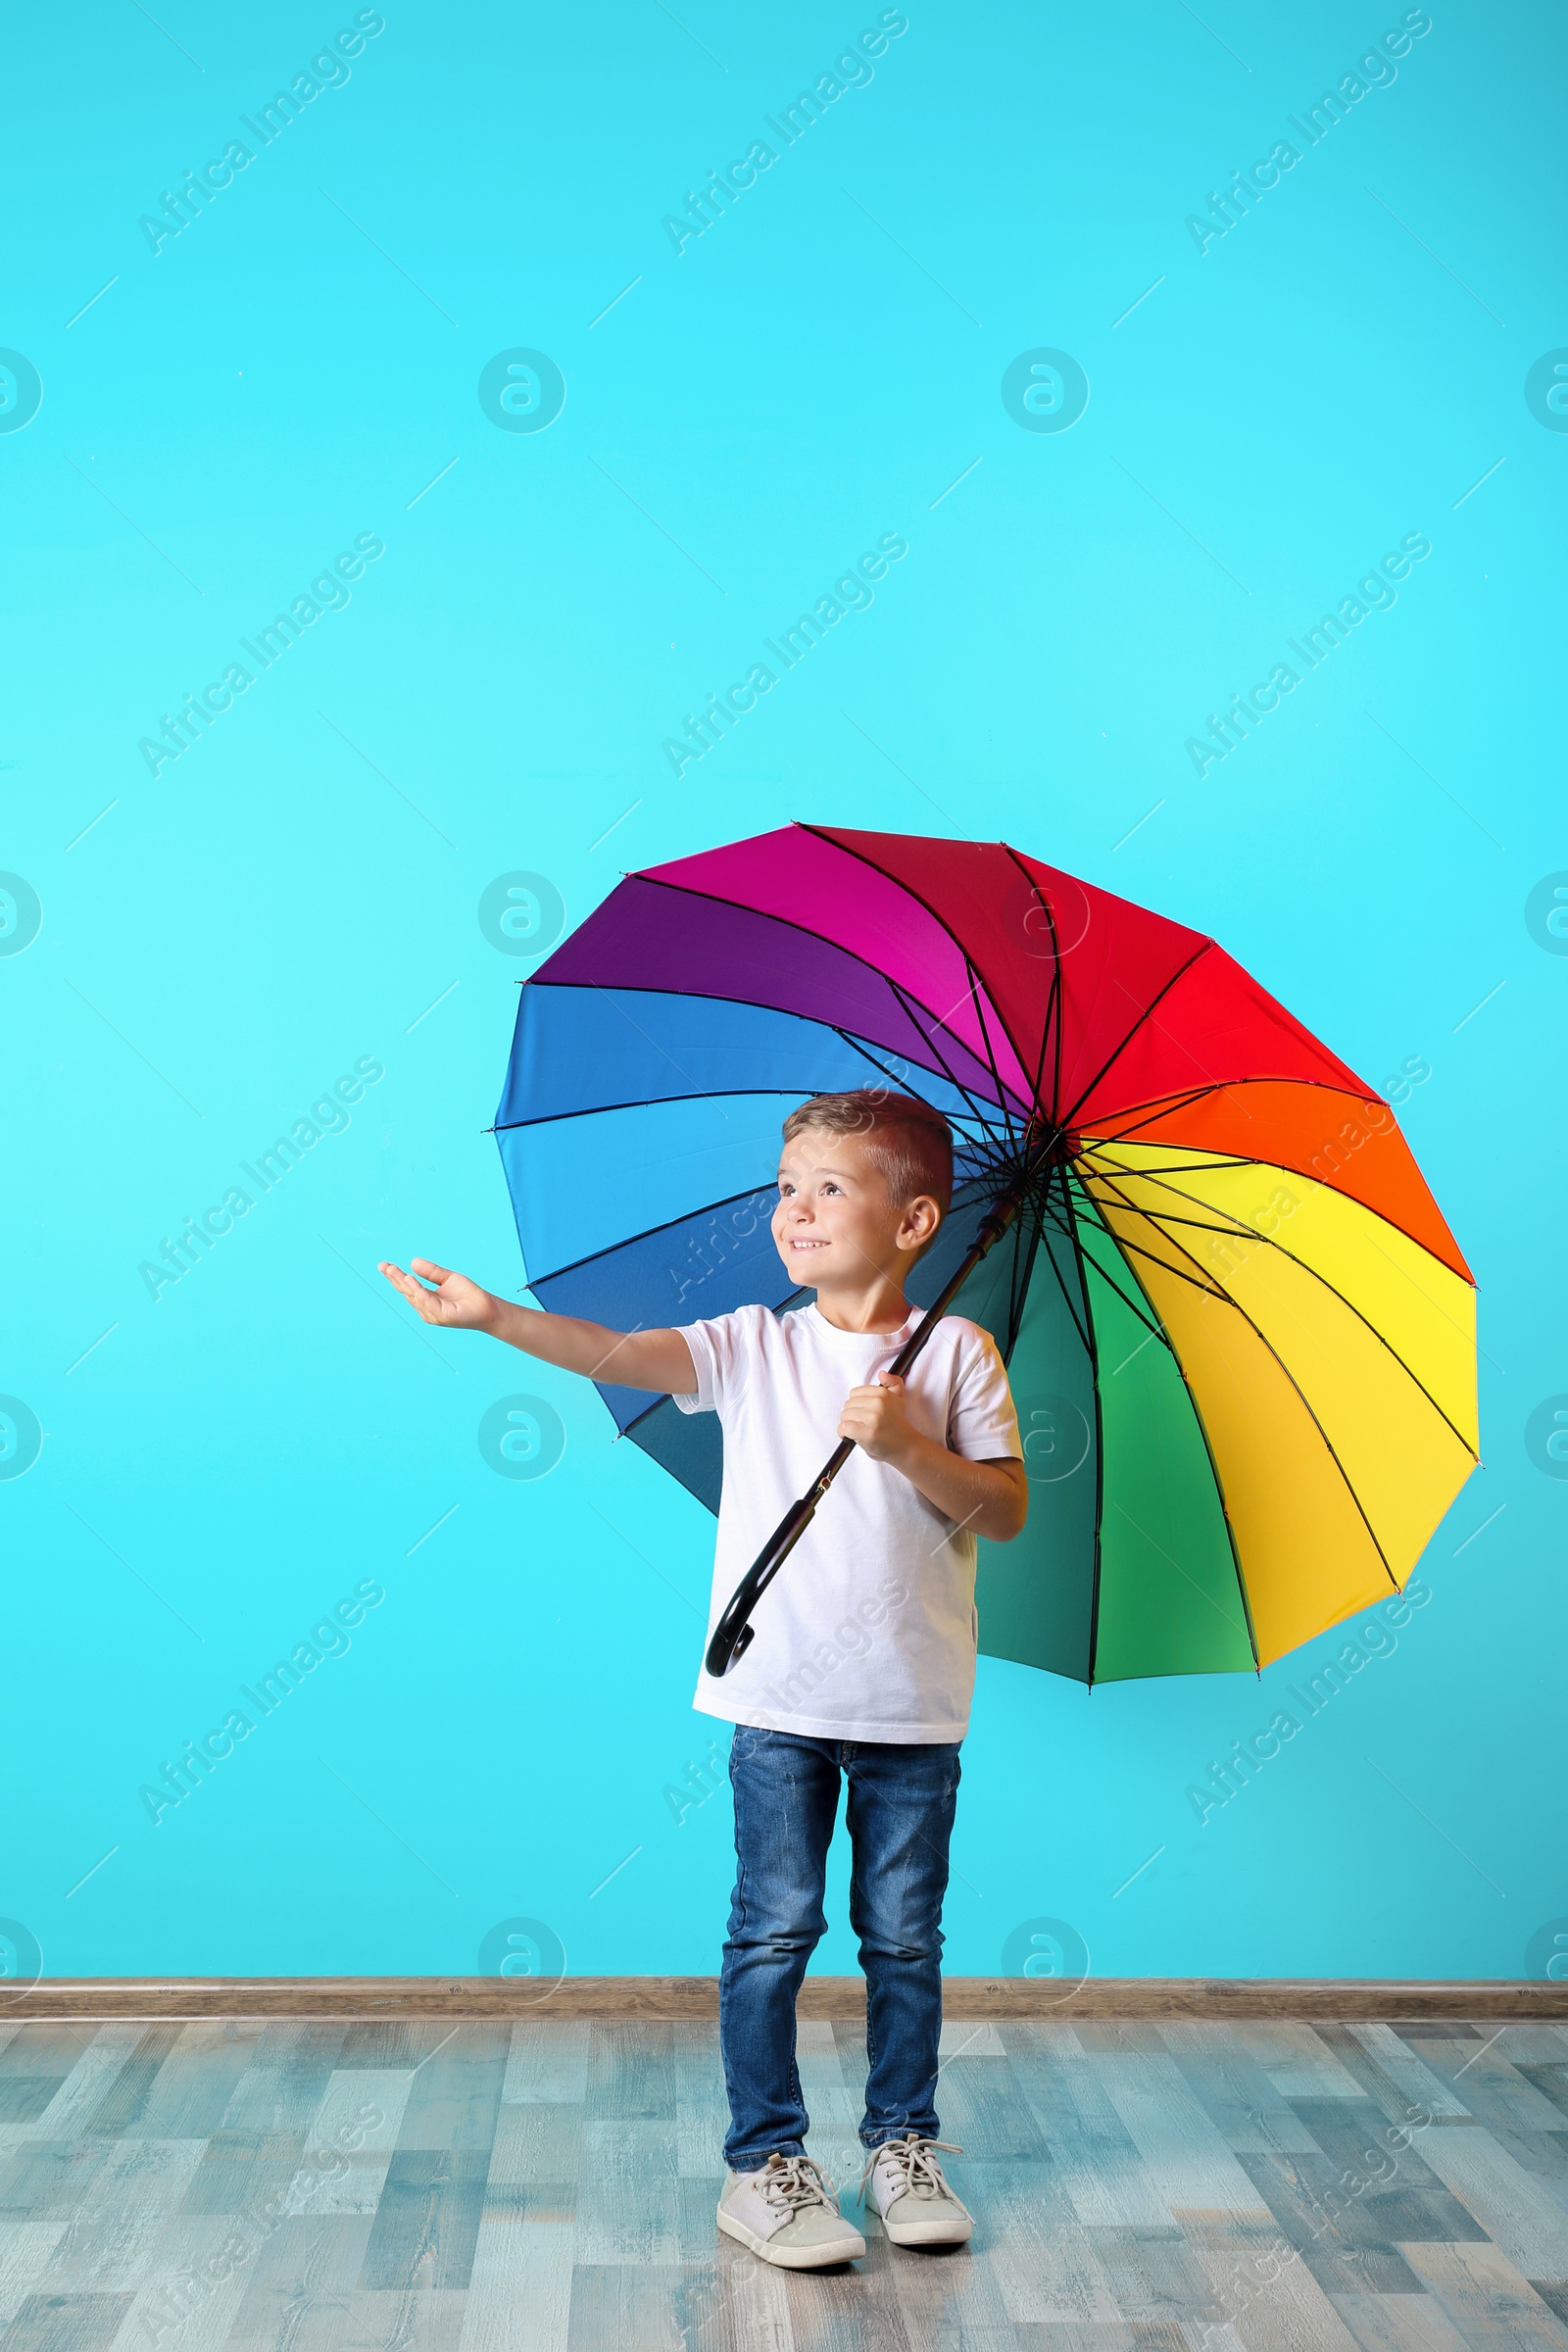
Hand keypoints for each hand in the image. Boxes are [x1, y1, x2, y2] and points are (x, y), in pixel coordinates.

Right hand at [378, 1257, 499, 1332]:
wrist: (487, 1307)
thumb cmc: (468, 1295)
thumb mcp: (447, 1278)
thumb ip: (431, 1272)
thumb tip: (412, 1262)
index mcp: (425, 1300)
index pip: (407, 1287)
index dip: (395, 1276)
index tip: (384, 1265)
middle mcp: (426, 1308)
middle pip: (406, 1291)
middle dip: (394, 1278)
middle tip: (383, 1266)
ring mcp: (432, 1314)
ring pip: (414, 1296)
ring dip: (403, 1282)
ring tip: (393, 1270)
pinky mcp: (442, 1315)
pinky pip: (427, 1301)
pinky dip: (418, 1291)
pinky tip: (411, 1280)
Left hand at [837, 1372, 915, 1465]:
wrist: (905, 1446)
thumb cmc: (897, 1423)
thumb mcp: (899, 1399)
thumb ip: (893, 1383)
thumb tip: (882, 1373)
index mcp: (883, 1393)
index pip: (854, 1393)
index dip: (857, 1405)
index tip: (864, 1413)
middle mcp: (878, 1403)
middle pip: (848, 1404)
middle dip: (852, 1415)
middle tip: (863, 1424)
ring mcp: (873, 1418)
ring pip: (844, 1416)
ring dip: (848, 1425)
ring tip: (860, 1430)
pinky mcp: (868, 1433)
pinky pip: (843, 1428)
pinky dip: (843, 1433)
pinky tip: (852, 1437)